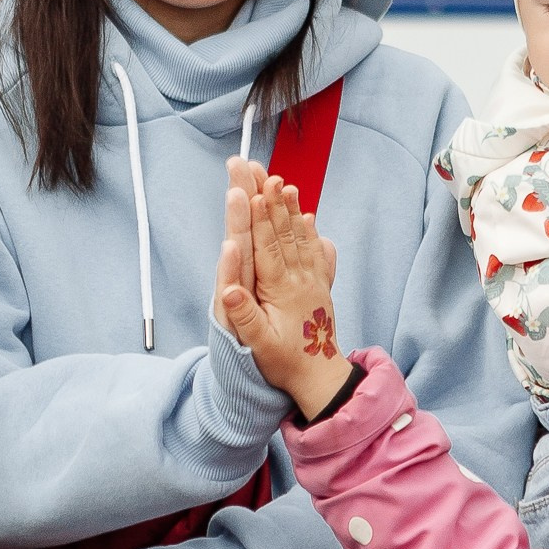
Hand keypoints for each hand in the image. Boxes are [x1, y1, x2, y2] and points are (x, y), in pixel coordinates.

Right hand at [217, 163, 348, 417]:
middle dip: (270, 198)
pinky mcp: (320, 286)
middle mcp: (299, 279)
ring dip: (290, 207)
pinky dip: (310, 230)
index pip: (268, 246)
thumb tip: (227, 290)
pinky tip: (308, 215)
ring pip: (300, 236)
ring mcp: (312, 280)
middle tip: (260, 170)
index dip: (259, 218)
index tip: (253, 190)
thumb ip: (244, 317)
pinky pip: (316, 251)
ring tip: (283, 181)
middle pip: (282, 230)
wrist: (321, 378)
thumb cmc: (285, 363)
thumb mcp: (259, 346)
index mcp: (282, 290)